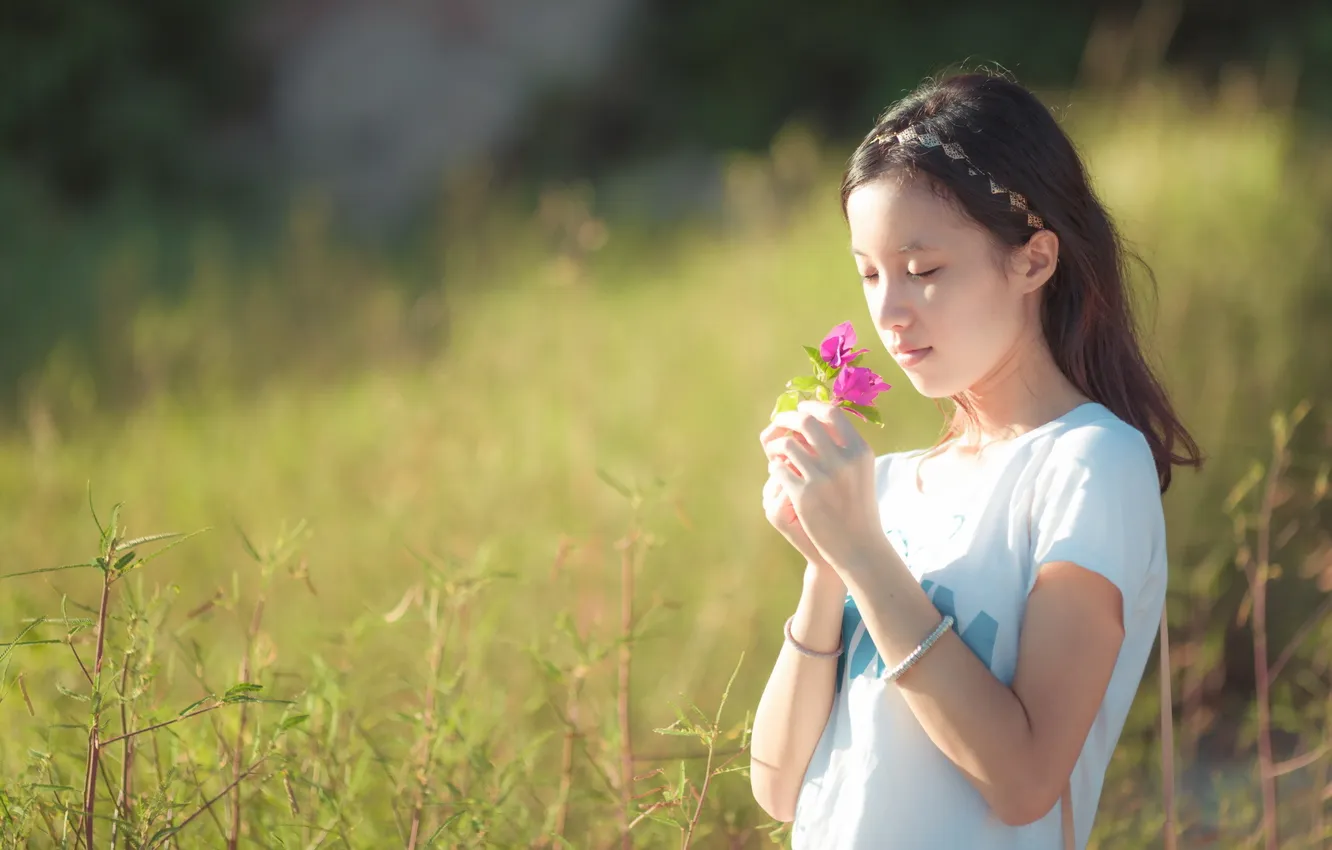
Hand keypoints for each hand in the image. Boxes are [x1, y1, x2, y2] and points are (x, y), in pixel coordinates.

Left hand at [762, 400, 884, 569]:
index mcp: (860, 451)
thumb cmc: (857, 505)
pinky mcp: (804, 495)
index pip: (832, 413)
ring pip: (787, 444)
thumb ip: (842, 444)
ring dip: (777, 444)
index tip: (800, 408)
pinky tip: (778, 471)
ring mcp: (823, 478)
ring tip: (775, 451)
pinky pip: (778, 468)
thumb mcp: (860, 470)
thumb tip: (814, 415)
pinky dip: (775, 466)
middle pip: (806, 422)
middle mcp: (843, 461)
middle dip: (787, 417)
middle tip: (778, 421)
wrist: (858, 546)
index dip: (812, 406)